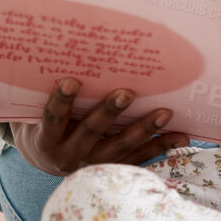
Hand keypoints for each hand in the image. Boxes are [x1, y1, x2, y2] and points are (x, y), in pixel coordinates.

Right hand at [13, 78, 190, 177]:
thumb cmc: (46, 122)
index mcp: (48, 139)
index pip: (52, 118)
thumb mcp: (39, 110)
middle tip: (127, 93)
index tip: (71, 80)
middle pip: (91, 132)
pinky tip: (182, 135)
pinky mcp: (113, 169)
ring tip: (164, 112)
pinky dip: (161, 146)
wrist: (48, 158)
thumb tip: (63, 51)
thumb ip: (47, 91)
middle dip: (109, 113)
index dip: (61, 101)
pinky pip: (139, 158)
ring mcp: (93, 164)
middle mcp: (69, 155)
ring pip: (120, 148)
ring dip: (143, 129)